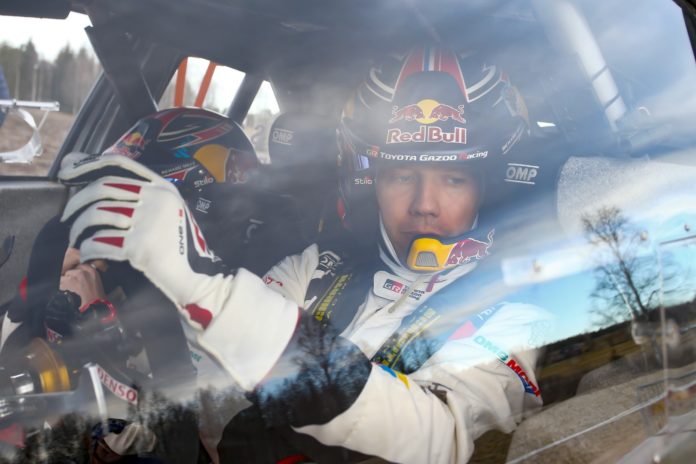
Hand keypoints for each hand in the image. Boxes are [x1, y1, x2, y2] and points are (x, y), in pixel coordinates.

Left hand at [59, 154, 223, 328]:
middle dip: (77, 202)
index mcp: (164, 187)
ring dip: (79, 229)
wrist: (196, 275)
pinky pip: (100, 241)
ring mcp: (149, 221)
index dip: (90, 163)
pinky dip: (88, 249)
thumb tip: (100, 187)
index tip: (68, 168)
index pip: (120, 163)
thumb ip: (145, 197)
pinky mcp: (139, 244)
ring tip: (76, 239)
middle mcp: (157, 198)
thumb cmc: (179, 245)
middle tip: (67, 217)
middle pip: (104, 187)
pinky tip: (87, 254)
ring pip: (98, 214)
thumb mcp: (170, 211)